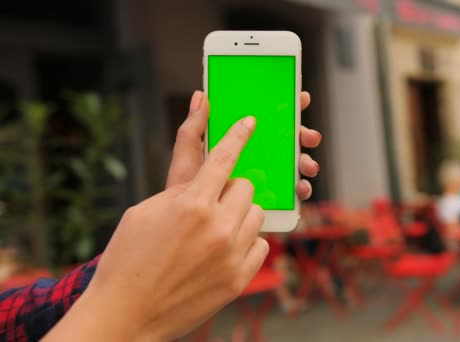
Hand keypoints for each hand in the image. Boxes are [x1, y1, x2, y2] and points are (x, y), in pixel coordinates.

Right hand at [45, 116, 266, 340]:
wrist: (125, 315)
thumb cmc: (127, 259)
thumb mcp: (145, 211)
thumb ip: (180, 187)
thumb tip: (206, 164)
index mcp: (190, 204)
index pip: (224, 158)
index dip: (238, 135)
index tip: (250, 122)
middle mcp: (218, 227)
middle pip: (246, 186)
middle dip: (230, 189)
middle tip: (211, 201)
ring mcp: (231, 255)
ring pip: (256, 214)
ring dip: (240, 215)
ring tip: (215, 228)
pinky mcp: (239, 280)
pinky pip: (260, 244)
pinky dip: (246, 242)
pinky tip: (223, 249)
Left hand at [166, 91, 321, 196]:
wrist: (188, 240)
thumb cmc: (185, 200)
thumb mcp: (187, 165)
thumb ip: (193, 133)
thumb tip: (201, 96)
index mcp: (240, 144)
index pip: (267, 120)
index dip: (286, 106)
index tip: (300, 97)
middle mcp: (259, 159)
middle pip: (287, 141)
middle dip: (301, 136)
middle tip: (308, 136)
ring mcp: (269, 182)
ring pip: (296, 166)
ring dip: (305, 162)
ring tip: (306, 166)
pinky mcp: (276, 205)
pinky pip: (294, 193)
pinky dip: (301, 189)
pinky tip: (300, 190)